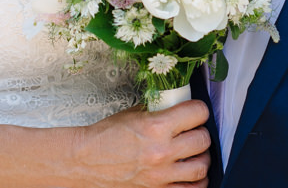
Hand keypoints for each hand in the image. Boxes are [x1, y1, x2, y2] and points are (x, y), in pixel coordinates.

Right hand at [68, 100, 210, 187]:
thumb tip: (178, 107)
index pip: (197, 113)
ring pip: (201, 166)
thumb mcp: (133, 114)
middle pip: (202, 139)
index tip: (195, 111)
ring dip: (201, 157)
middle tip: (193, 130)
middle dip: (200, 132)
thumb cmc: (105, 137)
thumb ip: (159, 111)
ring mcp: (161, 175)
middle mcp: (162, 152)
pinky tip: (190, 172)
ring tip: (194, 152)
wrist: (85, 162)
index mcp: (156, 127)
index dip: (198, 110)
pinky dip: (196, 181)